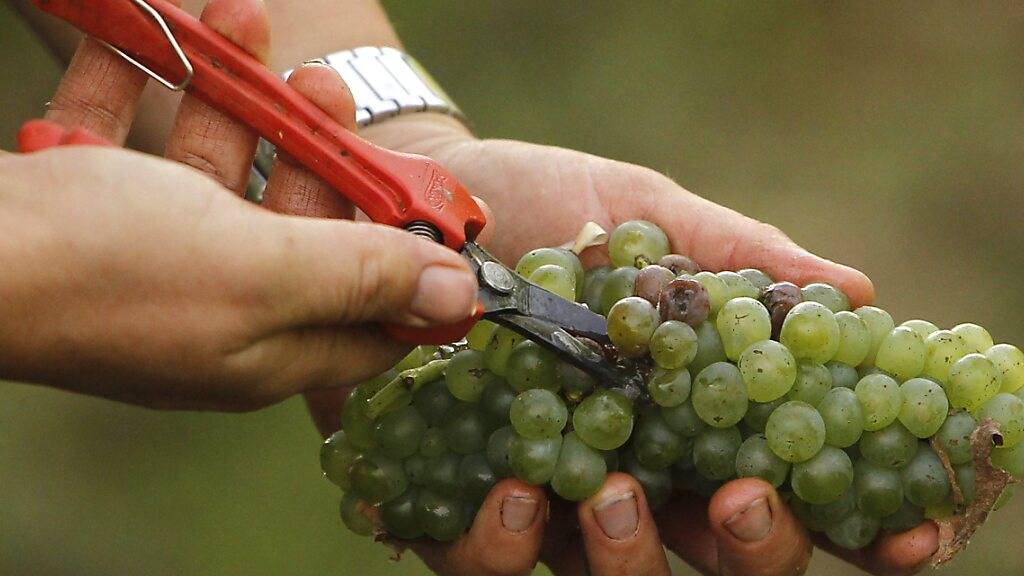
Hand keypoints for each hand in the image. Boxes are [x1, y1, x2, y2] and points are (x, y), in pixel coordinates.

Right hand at [3, 0, 476, 410]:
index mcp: (266, 345)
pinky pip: (134, 141)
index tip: (433, 200)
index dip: (411, 261)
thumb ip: (363, 276)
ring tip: (245, 21)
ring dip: (235, 95)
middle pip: (297, 229)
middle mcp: (215, 311)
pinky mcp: (92, 211)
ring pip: (215, 171)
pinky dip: (144, 83)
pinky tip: (150, 26)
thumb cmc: (106, 268)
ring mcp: (150, 261)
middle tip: (326, 83)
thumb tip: (459, 299)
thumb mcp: (261, 272)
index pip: (369, 318)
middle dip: (318, 150)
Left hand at [355, 116, 939, 574]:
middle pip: (721, 556)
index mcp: (695, 413)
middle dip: (751, 548)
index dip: (858, 524)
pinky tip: (516, 491)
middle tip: (742, 500)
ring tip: (618, 491)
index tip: (903, 535)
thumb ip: (734, 256)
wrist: (418, 199)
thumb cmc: (543, 204)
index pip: (794, 486)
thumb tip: (854, 289)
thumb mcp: (642, 212)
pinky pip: (491, 564)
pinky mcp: (461, 505)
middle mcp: (636, 469)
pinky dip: (507, 545)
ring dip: (632, 556)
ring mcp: (551, 500)